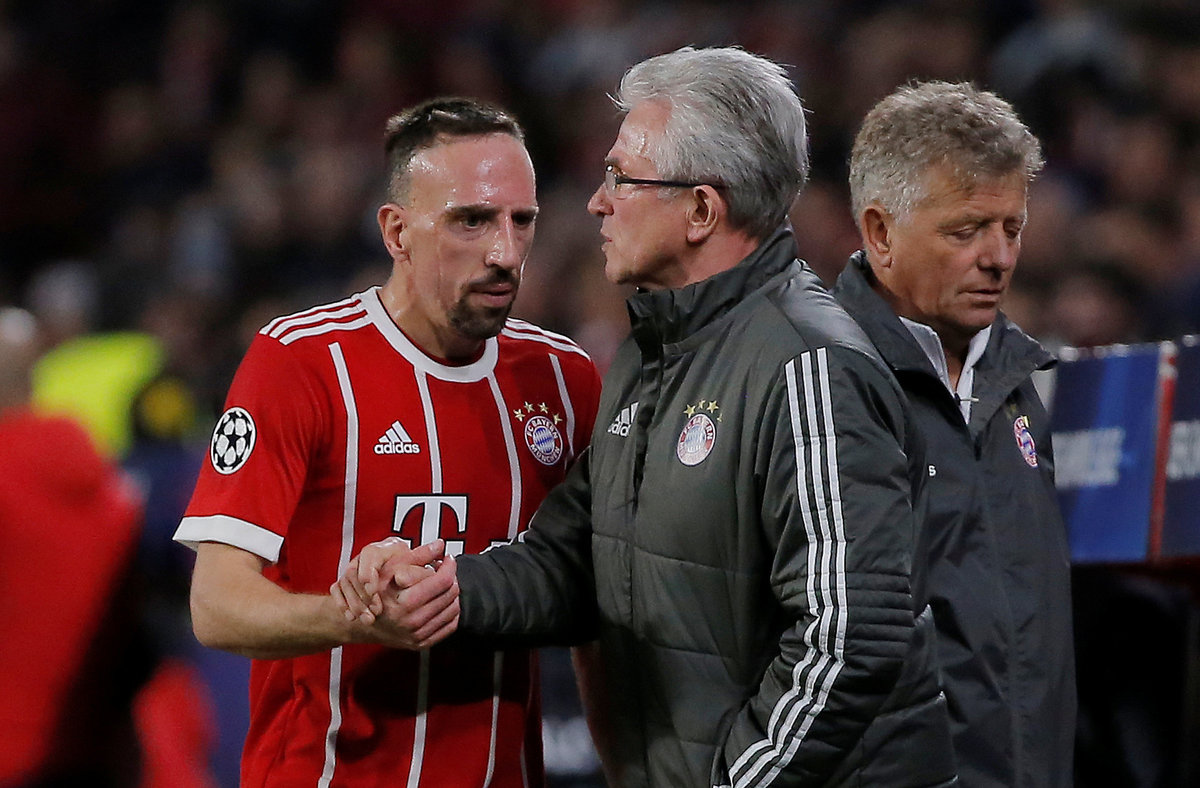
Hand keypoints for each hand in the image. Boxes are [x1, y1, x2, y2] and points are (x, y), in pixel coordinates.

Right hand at [330, 538, 459, 648]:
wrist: (363, 622)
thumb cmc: (376, 590)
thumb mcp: (390, 567)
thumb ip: (417, 554)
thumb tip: (440, 544)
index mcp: (405, 602)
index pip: (443, 580)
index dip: (449, 566)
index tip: (448, 559)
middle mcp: (412, 622)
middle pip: (450, 594)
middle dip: (451, 578)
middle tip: (444, 570)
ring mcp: (417, 636)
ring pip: (453, 609)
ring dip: (452, 593)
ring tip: (442, 584)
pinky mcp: (421, 643)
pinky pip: (450, 626)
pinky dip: (450, 610)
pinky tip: (441, 600)